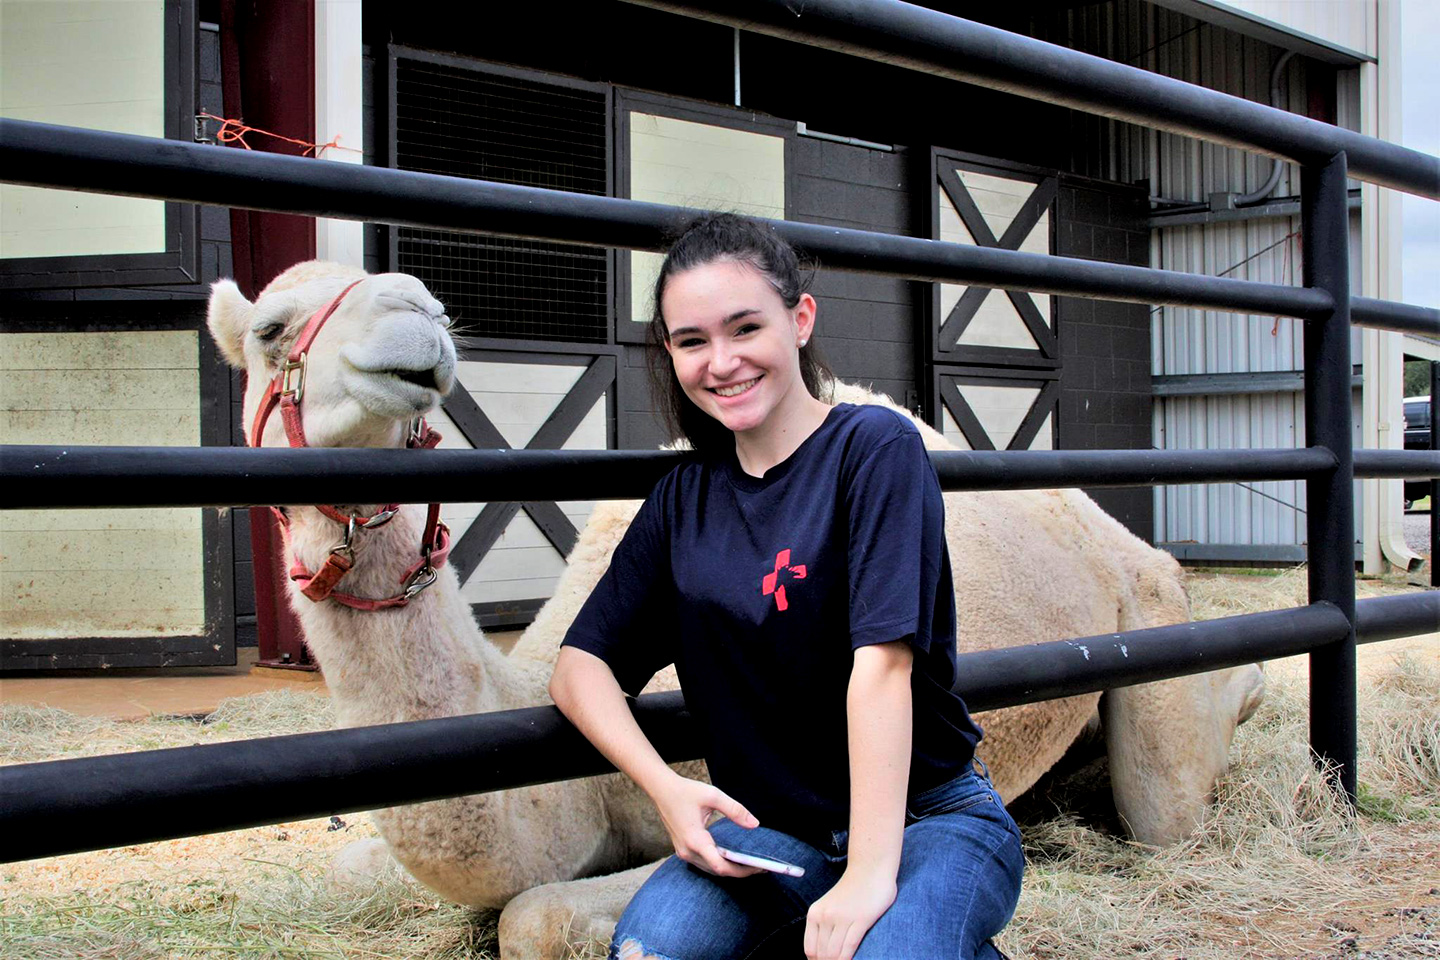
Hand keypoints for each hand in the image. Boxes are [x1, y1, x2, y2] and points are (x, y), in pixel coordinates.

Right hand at [649, 772, 763, 877]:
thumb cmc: (686, 791)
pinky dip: (720, 864)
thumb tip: (755, 824)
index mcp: (695, 840)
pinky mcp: (683, 850)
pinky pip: (704, 863)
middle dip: (740, 871)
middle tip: (762, 868)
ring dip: (730, 869)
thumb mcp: (713, 795)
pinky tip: (733, 859)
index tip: (759, 868)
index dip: (742, 870)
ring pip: (711, 869)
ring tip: (751, 865)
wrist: (661, 790)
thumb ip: (735, 810)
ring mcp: (683, 852)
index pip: (721, 866)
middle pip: (718, 871)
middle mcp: (687, 851)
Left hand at [804, 868, 897, 959]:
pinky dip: (850, 958)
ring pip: (835, 953)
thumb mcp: (829, 906)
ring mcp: (842, 917)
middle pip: (822, 954)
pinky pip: (850, 946)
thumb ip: (824, 926)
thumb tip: (822, 954)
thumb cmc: (852, 890)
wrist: (870, 869)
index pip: (810, 949)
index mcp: (814, 914)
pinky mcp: (861, 919)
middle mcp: (825, 916)